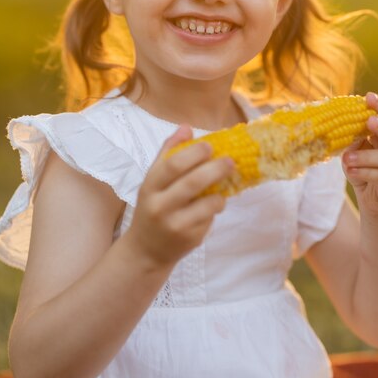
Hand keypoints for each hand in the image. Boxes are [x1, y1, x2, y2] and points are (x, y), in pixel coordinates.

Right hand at [125, 125, 229, 268]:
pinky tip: (215, 203)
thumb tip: (186, 127)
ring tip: (225, 183)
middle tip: (231, 160)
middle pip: (192, 183)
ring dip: (220, 192)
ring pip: (207, 204)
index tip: (210, 146)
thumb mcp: (153, 180)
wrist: (146, 250)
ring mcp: (175, 225)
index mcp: (150, 187)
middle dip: (215, 169)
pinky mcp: (190, 239)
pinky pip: (210, 219)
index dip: (194, 153)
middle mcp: (160, 206)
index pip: (172, 165)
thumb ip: (168, 153)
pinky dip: (216, 208)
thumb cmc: (153, 206)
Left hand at [342, 92, 377, 215]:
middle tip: (369, 121)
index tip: (368, 96)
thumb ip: (352, 143)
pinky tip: (351, 172)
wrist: (374, 202)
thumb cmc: (363, 172)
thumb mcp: (354, 155)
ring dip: (366, 157)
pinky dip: (366, 173)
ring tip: (347, 159)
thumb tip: (344, 133)